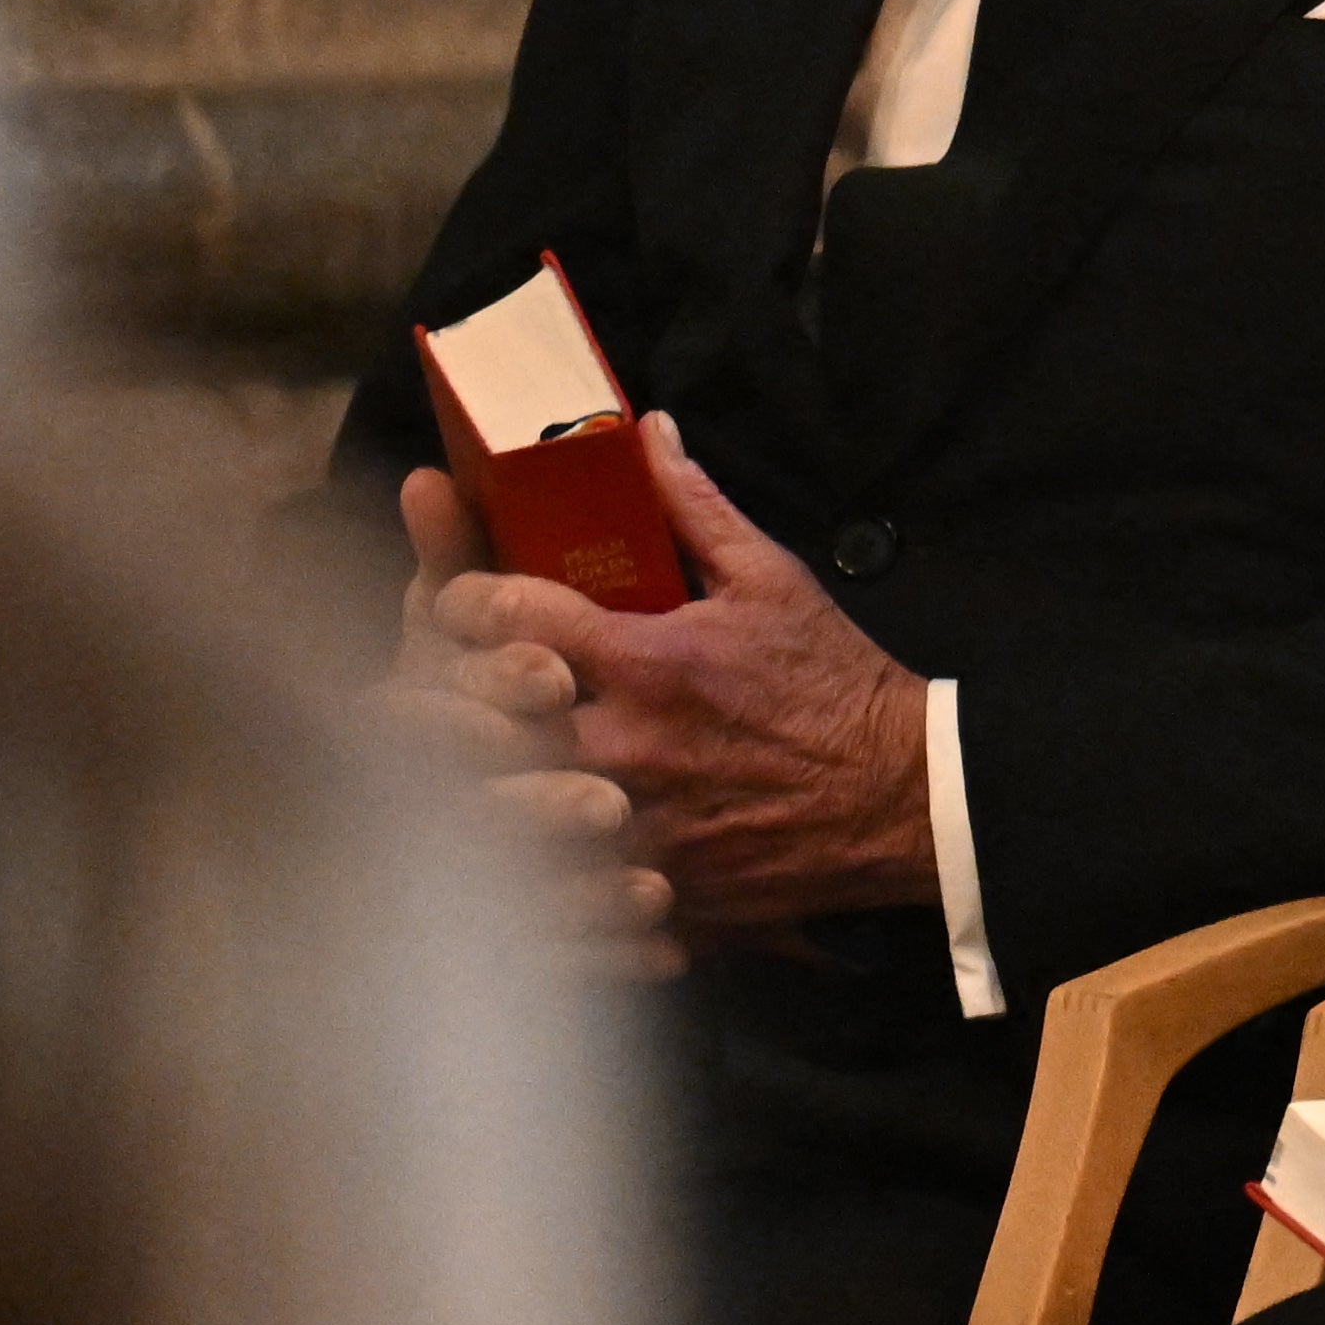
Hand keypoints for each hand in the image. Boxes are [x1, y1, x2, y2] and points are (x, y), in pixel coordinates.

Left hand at [405, 417, 935, 938]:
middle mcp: (628, 745)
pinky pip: (564, 893)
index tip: (452, 599)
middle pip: (482, 726)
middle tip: (419, 695)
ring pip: (507, 817)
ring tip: (444, 780)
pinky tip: (513, 865)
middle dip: (439, 705)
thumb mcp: (771, 578)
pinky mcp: (657, 889)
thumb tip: (646, 430)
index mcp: (649, 660)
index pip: (513, 616)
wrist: (904, 794)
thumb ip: (694, 506)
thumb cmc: (834, 681)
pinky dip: (533, 879)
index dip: (462, 599)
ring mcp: (637, 826)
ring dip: (470, 795)